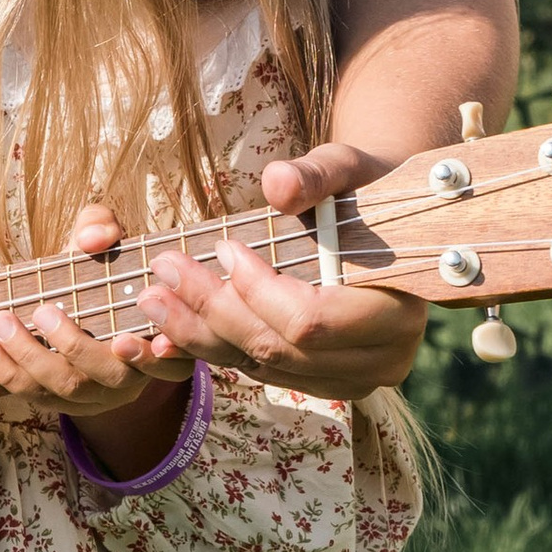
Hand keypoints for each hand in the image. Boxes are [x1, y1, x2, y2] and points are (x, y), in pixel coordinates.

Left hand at [0, 206, 159, 417]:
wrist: (75, 299)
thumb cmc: (98, 267)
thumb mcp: (105, 239)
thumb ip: (101, 227)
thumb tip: (92, 239)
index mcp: (162, 340)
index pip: (171, 361)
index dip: (152, 356)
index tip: (122, 339)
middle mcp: (137, 376)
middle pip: (110, 375)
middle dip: (72, 346)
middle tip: (42, 311)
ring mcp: (101, 396)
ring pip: (69, 390)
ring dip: (30, 358)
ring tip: (1, 324)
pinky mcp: (66, 403)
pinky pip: (38, 398)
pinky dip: (9, 374)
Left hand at [133, 145, 425, 396]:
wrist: (384, 224)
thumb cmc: (365, 190)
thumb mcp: (346, 169)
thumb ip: (316, 176)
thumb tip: (276, 183)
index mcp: (397, 313)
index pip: (309, 319)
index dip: (257, 291)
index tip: (222, 248)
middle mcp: (380, 359)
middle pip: (278, 348)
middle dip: (212, 311)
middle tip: (163, 272)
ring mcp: (354, 379)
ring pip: (264, 367)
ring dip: (201, 336)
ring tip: (154, 301)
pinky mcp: (324, 382)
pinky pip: (262, 372)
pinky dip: (216, 350)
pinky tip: (172, 329)